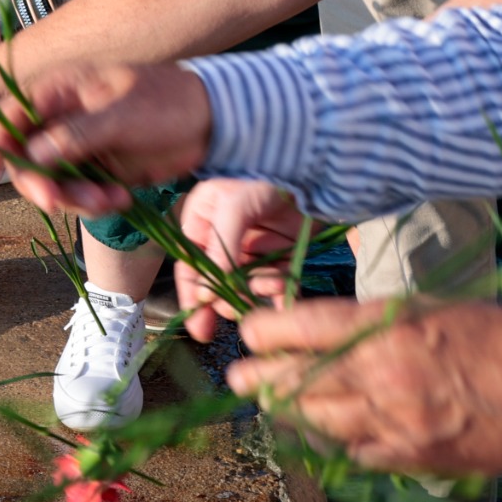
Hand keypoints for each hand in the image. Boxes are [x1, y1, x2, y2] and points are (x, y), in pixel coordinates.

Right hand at [0, 60, 213, 215]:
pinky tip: (121, 199)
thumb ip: (74, 134)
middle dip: (41, 184)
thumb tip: (31, 154)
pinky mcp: (94, 171)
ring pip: (50, 182)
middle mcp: (60, 119)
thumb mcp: (120, 115)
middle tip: (60, 202)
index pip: (10, 115)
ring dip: (73, 199)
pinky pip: (76, 196)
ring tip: (110, 200)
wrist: (208, 123)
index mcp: (59, 90)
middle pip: (25, 157)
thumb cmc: (164, 102)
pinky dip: (92, 204)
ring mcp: (76, 147)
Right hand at [176, 178, 308, 339]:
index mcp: (202, 224)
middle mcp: (223, 241)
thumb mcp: (234, 207)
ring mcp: (251, 252)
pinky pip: (273, 287)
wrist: (311, 174)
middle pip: (217, 284)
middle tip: (241, 309)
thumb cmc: (264, 180)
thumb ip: (219, 250)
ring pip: (246, 289)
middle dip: (230, 298)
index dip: (193, 298)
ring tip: (274, 286)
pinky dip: (279, 295)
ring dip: (258, 294)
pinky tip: (285, 294)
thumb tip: (205, 295)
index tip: (199, 327)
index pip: (190, 267)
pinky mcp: (278, 259)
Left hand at [229, 297, 501, 476]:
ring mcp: (393, 423)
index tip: (249, 329)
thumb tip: (320, 326)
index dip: (265, 329)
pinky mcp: (409, 457)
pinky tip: (320, 433)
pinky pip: (352, 453)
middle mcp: (381, 376)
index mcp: (386, 328)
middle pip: (296, 379)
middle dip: (259, 376)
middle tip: (240, 375)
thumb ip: (370, 318)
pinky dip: (331, 441)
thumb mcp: (427, 305)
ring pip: (316, 421)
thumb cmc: (494, 337)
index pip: (302, 327)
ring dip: (287, 410)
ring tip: (270, 403)